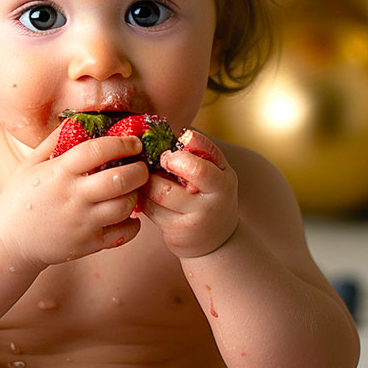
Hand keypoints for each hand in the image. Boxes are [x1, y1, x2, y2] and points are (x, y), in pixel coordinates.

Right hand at [0, 127, 148, 269]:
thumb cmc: (19, 198)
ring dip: (135, 196)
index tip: (134, 142)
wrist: (9, 243)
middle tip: (140, 166)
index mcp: (59, 173)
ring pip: (124, 206)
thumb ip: (54, 142)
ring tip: (131, 190)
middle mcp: (73, 197)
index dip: (121, 143)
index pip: (97, 150)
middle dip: (138, 170)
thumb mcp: (30, 165)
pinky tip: (127, 216)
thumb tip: (77, 120)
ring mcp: (82, 223)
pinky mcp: (88, 244)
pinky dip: (133, 225)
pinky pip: (124, 234)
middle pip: (119, 179)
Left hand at [139, 129, 237, 257]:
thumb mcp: (217, 170)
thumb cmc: (212, 193)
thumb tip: (178, 130)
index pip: (199, 170)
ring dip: (147, 183)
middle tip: (159, 164)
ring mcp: (192, 222)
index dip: (177, 158)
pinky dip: (144, 198)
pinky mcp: (176, 233)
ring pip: (155, 196)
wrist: (217, 237)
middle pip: (167, 187)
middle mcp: (210, 204)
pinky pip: (150, 210)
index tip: (170, 154)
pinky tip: (150, 194)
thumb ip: (201, 149)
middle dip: (155, 174)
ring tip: (152, 177)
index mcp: (222, 182)